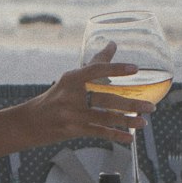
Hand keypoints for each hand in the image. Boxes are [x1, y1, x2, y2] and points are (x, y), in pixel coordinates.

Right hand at [29, 52, 149, 147]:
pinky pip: (99, 133)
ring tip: (144, 122)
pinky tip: (129, 137)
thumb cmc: (56, 96)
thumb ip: (94, 64)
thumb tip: (113, 45)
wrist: (31, 122)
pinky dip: (116, 135)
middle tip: (150, 106)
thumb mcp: (70, 79)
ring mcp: (72, 114)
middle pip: (106, 98)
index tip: (135, 69)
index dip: (116, 69)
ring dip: (127, 121)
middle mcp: (71, 96)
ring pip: (105, 118)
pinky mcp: (74, 130)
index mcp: (72, 78)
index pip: (96, 70)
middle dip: (131, 104)